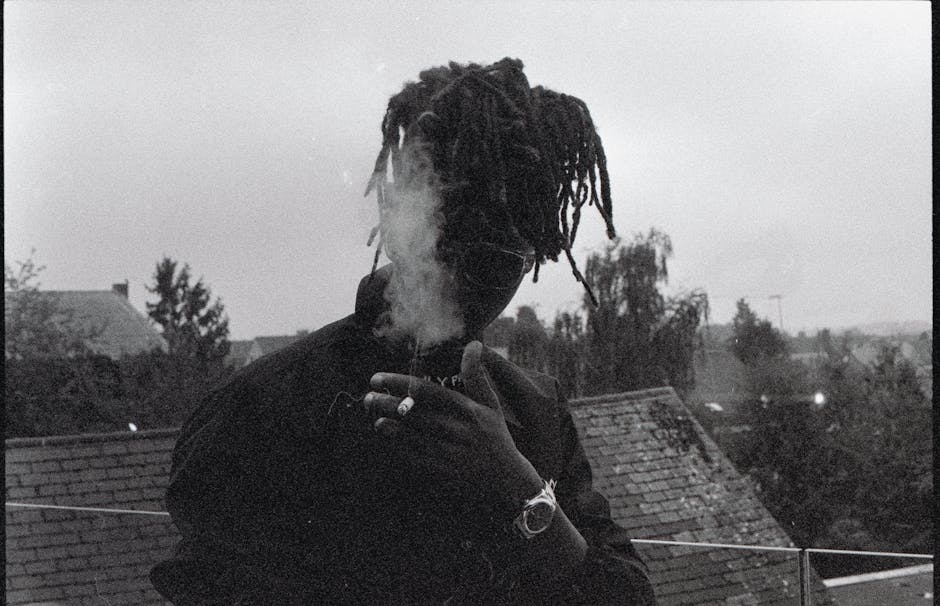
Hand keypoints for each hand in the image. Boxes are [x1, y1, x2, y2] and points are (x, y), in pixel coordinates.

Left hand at [364, 341, 542, 511]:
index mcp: (469, 410)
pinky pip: (416, 458)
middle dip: (388, 403)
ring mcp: (450, 453)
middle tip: (369, 396)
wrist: (508, 482)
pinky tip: (387, 438)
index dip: (401, 383)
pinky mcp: (444, 472)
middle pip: (416, 414)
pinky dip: (399, 447)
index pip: (429, 392)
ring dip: (390, 426)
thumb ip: (476, 376)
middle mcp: (459, 431)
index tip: (380, 378)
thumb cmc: (496, 438)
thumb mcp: (492, 405)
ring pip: (413, 436)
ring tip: (373, 416)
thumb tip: (473, 344)